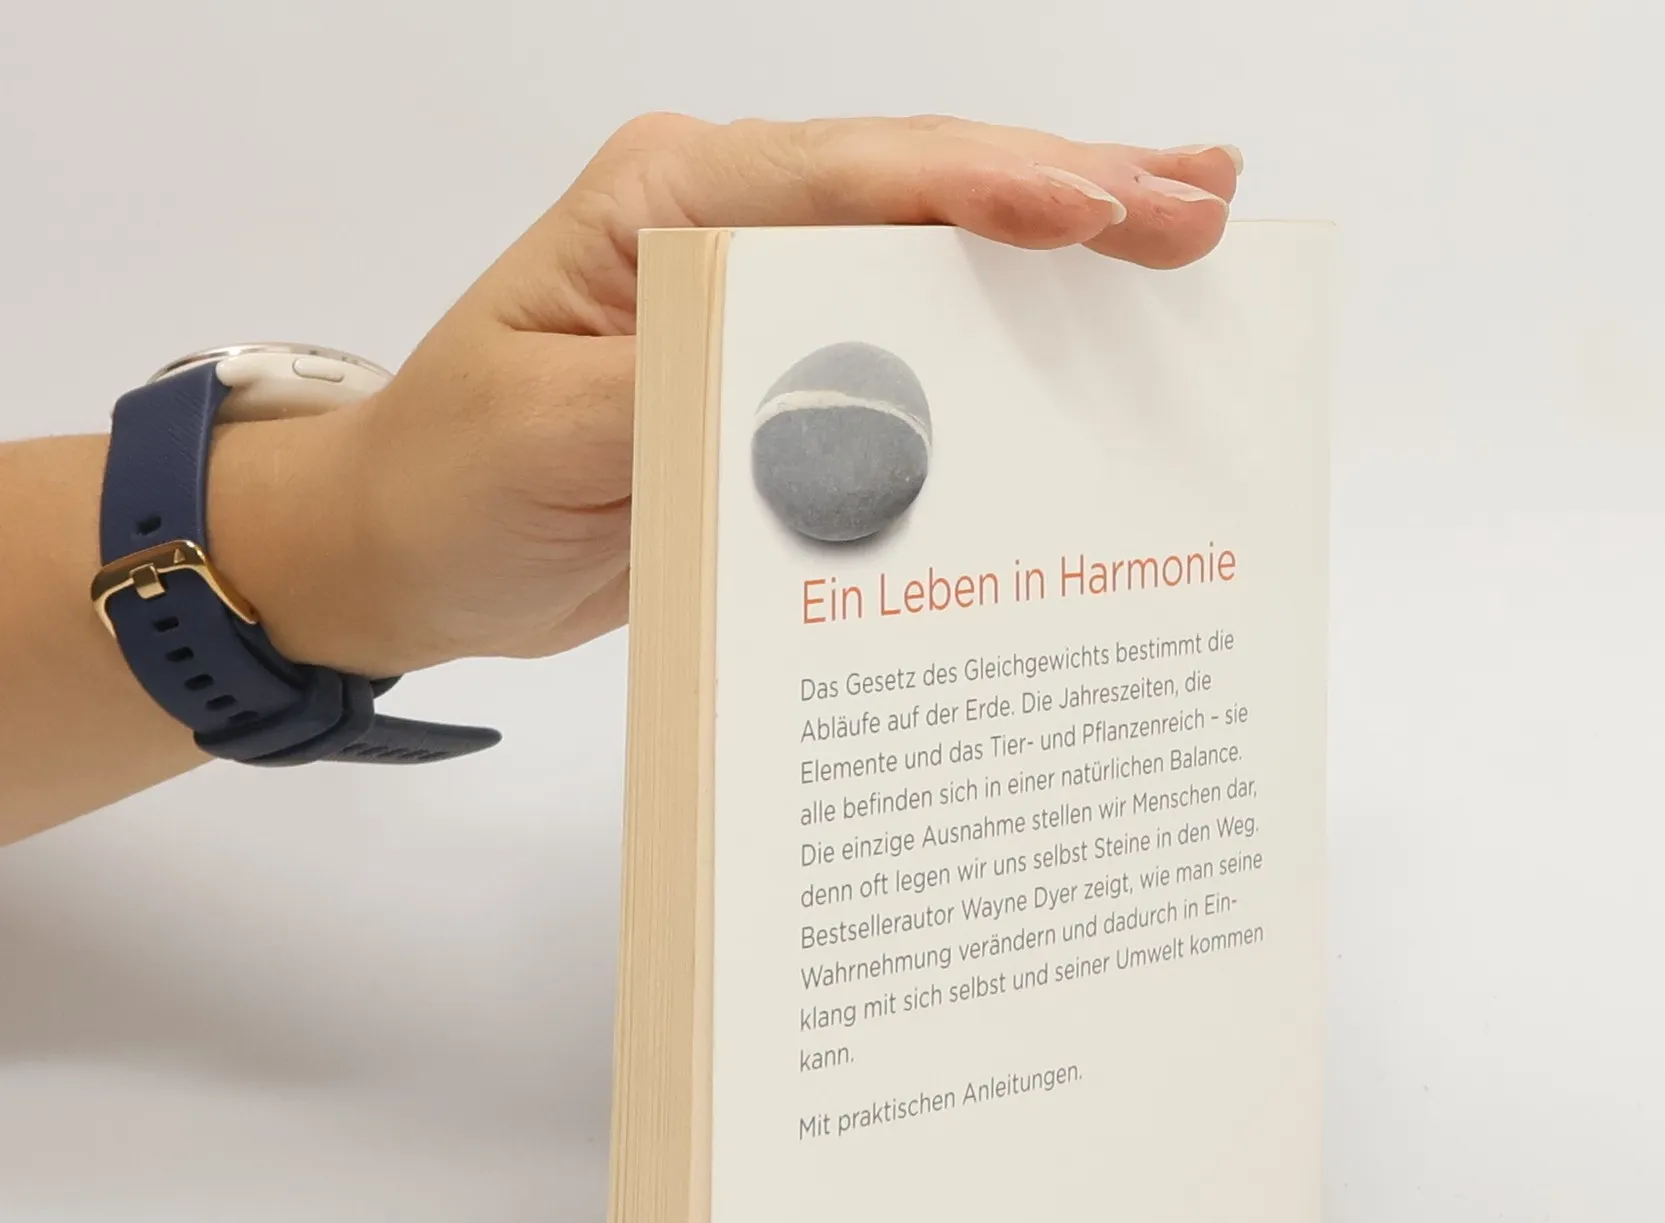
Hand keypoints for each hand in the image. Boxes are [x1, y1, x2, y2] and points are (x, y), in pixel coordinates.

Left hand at [213, 115, 1240, 680]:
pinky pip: (910, 343)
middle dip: (1068, 193)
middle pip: (921, 191)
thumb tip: (837, 395)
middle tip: (1203, 203)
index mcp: (668, 204)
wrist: (408, 549)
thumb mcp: (548, 437)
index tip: (1098, 210)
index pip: (852, 179)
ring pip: (934, 255)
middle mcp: (728, 226)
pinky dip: (1002, 334)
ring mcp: (764, 297)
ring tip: (1186, 228)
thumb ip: (687, 396)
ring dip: (1060, 248)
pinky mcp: (782, 375)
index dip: (984, 191)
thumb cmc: (454, 482)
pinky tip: (1079, 330)